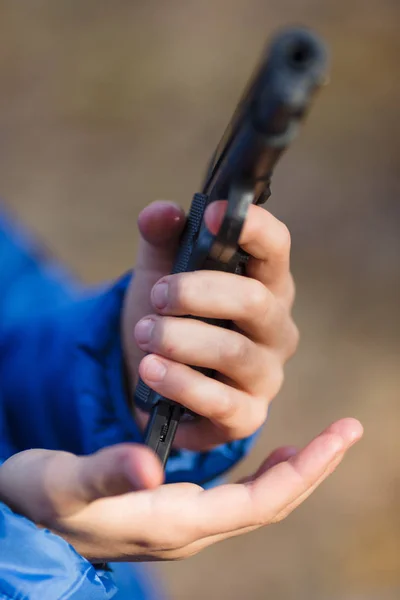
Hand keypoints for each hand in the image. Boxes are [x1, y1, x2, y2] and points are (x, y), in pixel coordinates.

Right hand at [0, 418, 362, 561]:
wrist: (25, 520)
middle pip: (270, 503)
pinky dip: (264, 475)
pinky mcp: (174, 509)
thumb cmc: (42, 501)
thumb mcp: (65, 482)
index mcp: (174, 522)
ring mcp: (183, 520)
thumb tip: (151, 464)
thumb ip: (107, 472)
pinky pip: (237, 498)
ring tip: (322, 443)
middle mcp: (188, 527)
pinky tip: (272, 458)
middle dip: (314, 467)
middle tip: (349, 430)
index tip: (341, 436)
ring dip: (294, 471)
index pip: (260, 503)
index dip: (305, 470)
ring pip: (257, 502)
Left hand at [122, 200, 298, 449]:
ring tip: (144, 334)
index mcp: (265, 283)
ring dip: (181, 339)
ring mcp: (265, 374)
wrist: (157, 377)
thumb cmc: (173, 317)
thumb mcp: (161, 272)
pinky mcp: (246, 415)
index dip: (252, 226)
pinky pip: (222, 403)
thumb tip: (161, 212)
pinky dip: (182, 385)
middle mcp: (276, 327)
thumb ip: (162, 239)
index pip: (276, 247)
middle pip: (254, 300)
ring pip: (234, 352)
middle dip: (197, 293)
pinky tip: (151, 372)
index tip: (210, 215)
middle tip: (157, 295)